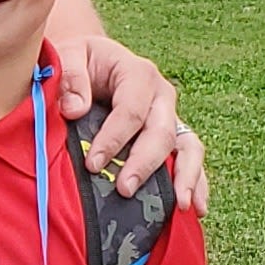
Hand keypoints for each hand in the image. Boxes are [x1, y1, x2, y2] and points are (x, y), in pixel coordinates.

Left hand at [58, 34, 207, 208]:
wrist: (92, 62)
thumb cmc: (79, 60)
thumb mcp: (68, 54)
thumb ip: (70, 77)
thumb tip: (74, 109)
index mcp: (138, 74)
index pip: (131, 110)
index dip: (114, 139)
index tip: (92, 164)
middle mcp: (161, 97)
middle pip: (161, 132)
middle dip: (144, 163)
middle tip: (124, 190)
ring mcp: (170, 117)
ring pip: (187, 147)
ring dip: (185, 177)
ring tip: (179, 206)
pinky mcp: (172, 137)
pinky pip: (189, 159)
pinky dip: (197, 182)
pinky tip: (195, 209)